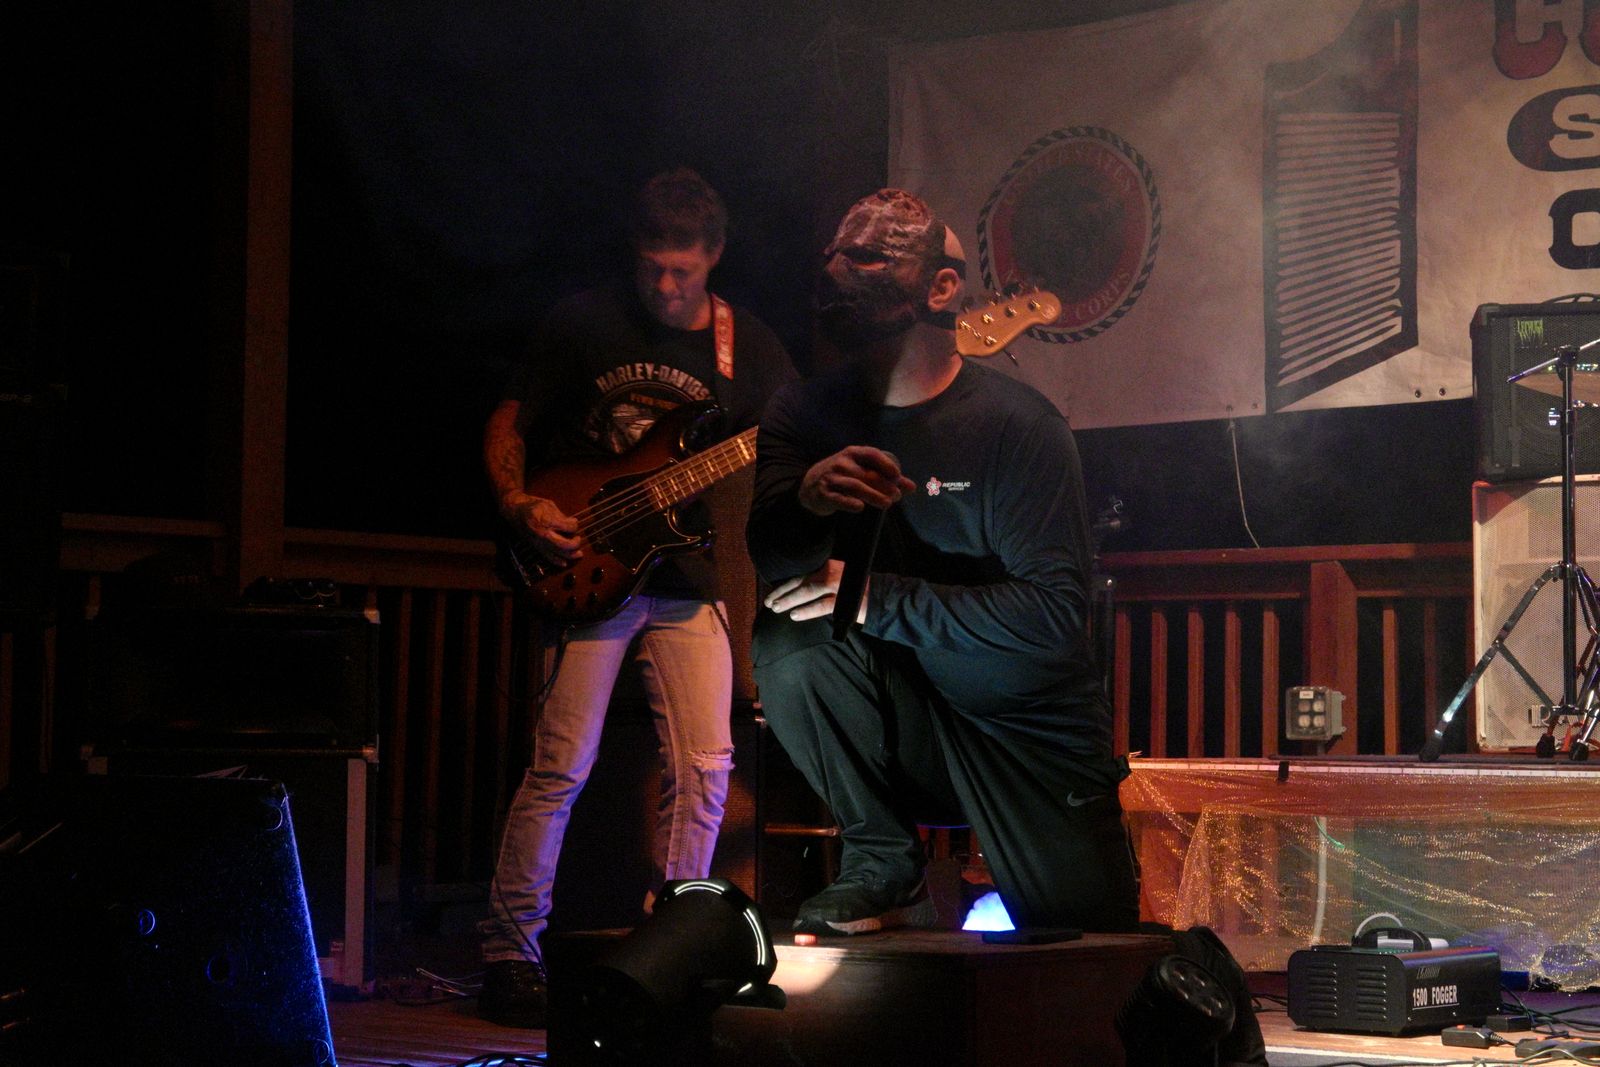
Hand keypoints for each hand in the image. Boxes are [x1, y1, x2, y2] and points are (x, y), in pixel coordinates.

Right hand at [501, 490, 582, 563]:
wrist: (515, 511)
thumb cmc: (532, 505)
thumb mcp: (549, 505)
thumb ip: (562, 515)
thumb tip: (574, 523)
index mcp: (547, 521)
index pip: (568, 527)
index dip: (574, 525)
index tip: (574, 522)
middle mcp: (543, 534)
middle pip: (565, 545)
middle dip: (575, 543)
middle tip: (578, 539)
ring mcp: (539, 542)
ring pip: (559, 554)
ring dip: (571, 555)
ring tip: (579, 553)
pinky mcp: (536, 547)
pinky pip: (548, 557)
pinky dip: (558, 561)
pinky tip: (565, 562)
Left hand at [763, 560, 866, 623]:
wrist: (881, 595)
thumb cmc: (857, 588)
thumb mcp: (839, 577)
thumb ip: (822, 580)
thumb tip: (798, 591)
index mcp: (827, 566)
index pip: (801, 574)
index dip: (785, 585)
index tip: (772, 593)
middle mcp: (830, 572)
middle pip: (801, 581)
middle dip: (782, 592)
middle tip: (768, 603)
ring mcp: (836, 585)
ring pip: (808, 591)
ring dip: (790, 599)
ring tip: (776, 608)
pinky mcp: (843, 600)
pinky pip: (821, 605)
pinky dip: (807, 610)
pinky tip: (794, 615)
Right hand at [798, 446, 916, 515]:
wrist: (810, 485)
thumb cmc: (843, 475)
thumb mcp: (861, 470)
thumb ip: (886, 477)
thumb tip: (912, 487)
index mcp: (853, 453)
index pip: (872, 454)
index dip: (886, 464)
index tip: (898, 476)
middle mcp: (842, 463)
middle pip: (867, 474)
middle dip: (884, 484)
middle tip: (897, 495)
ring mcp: (832, 478)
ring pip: (855, 486)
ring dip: (873, 495)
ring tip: (887, 504)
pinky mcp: (825, 494)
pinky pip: (839, 499)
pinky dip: (849, 503)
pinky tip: (860, 507)